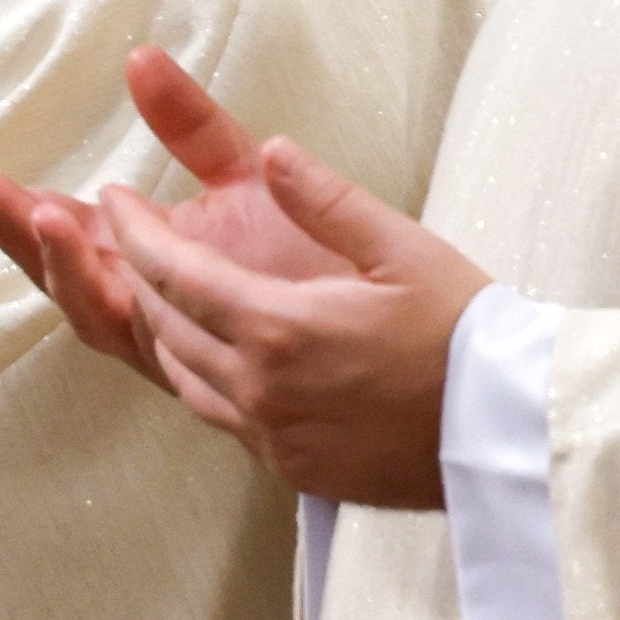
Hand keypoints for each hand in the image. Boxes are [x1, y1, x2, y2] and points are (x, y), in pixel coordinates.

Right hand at [0, 45, 348, 391]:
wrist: (386, 331)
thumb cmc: (310, 256)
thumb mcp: (242, 172)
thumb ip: (189, 122)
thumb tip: (138, 56)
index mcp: (139, 257)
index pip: (56, 225)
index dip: (5, 195)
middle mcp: (140, 302)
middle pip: (54, 270)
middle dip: (8, 226)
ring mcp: (168, 336)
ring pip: (89, 310)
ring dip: (55, 261)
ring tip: (38, 209)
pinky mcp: (203, 360)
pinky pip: (142, 336)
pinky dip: (110, 296)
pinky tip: (95, 251)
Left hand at [104, 138, 487, 507]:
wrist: (506, 432)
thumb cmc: (464, 334)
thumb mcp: (402, 248)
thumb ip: (326, 200)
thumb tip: (273, 151)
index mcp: (281, 328)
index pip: (175, 274)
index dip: (134, 233)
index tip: (112, 199)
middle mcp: (261, 389)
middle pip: (166, 324)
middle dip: (136, 273)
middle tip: (126, 234)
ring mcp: (273, 436)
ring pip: (184, 375)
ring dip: (161, 327)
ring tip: (160, 286)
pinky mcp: (291, 467)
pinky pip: (219, 414)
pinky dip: (200, 373)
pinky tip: (215, 351)